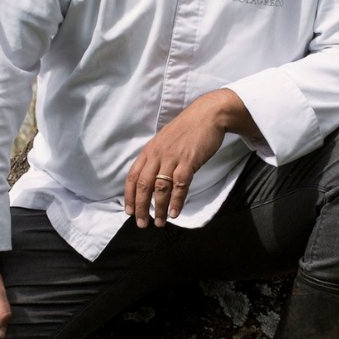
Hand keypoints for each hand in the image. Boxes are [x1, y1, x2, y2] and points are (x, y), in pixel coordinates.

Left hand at [124, 89, 259, 227]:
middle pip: (143, 185)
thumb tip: (152, 176)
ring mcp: (172, 157)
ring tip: (159, 222)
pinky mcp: (188, 161)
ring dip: (159, 208)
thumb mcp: (166, 140)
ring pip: (160, 188)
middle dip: (141, 207)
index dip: (129, 196)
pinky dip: (176, 201)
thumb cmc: (188, 128)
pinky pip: (179, 185)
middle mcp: (157, 154)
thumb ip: (157, 156)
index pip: (133, 176)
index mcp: (150, 150)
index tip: (129, 211)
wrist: (209, 114)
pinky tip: (174, 213)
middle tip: (142, 223)